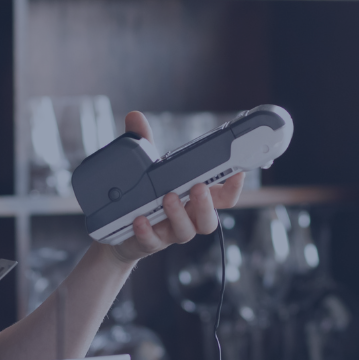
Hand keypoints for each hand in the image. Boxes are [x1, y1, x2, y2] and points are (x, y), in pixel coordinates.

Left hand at [106, 110, 244, 265]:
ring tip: (168, 198)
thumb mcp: (147, 168)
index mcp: (196, 199)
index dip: (234, 187)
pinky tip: (140, 220)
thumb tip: (135, 116)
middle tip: (198, 188)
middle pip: (210, 220)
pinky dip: (148, 231)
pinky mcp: (150, 243)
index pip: (224, 197)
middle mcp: (188, 217)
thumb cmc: (146, 196)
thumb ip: (144, 142)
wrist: (120, 231)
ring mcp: (170, 232)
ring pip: (186, 231)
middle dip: (207, 204)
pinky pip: (153, 241)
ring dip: (179, 215)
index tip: (238, 172)